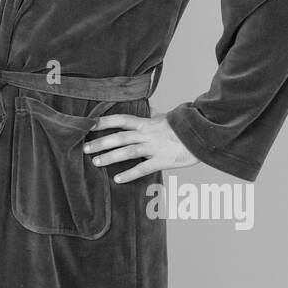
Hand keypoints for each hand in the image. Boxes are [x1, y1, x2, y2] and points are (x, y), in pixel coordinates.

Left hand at [82, 109, 197, 183]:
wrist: (202, 136)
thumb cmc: (183, 127)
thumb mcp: (167, 117)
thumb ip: (154, 114)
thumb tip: (148, 107)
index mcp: (146, 123)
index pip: (121, 119)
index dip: (105, 121)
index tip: (89, 124)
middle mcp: (147, 134)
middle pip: (119, 137)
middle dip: (101, 142)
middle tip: (84, 148)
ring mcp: (153, 148)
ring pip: (127, 152)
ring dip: (110, 157)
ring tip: (95, 162)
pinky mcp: (161, 161)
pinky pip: (142, 168)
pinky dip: (129, 174)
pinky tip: (117, 179)